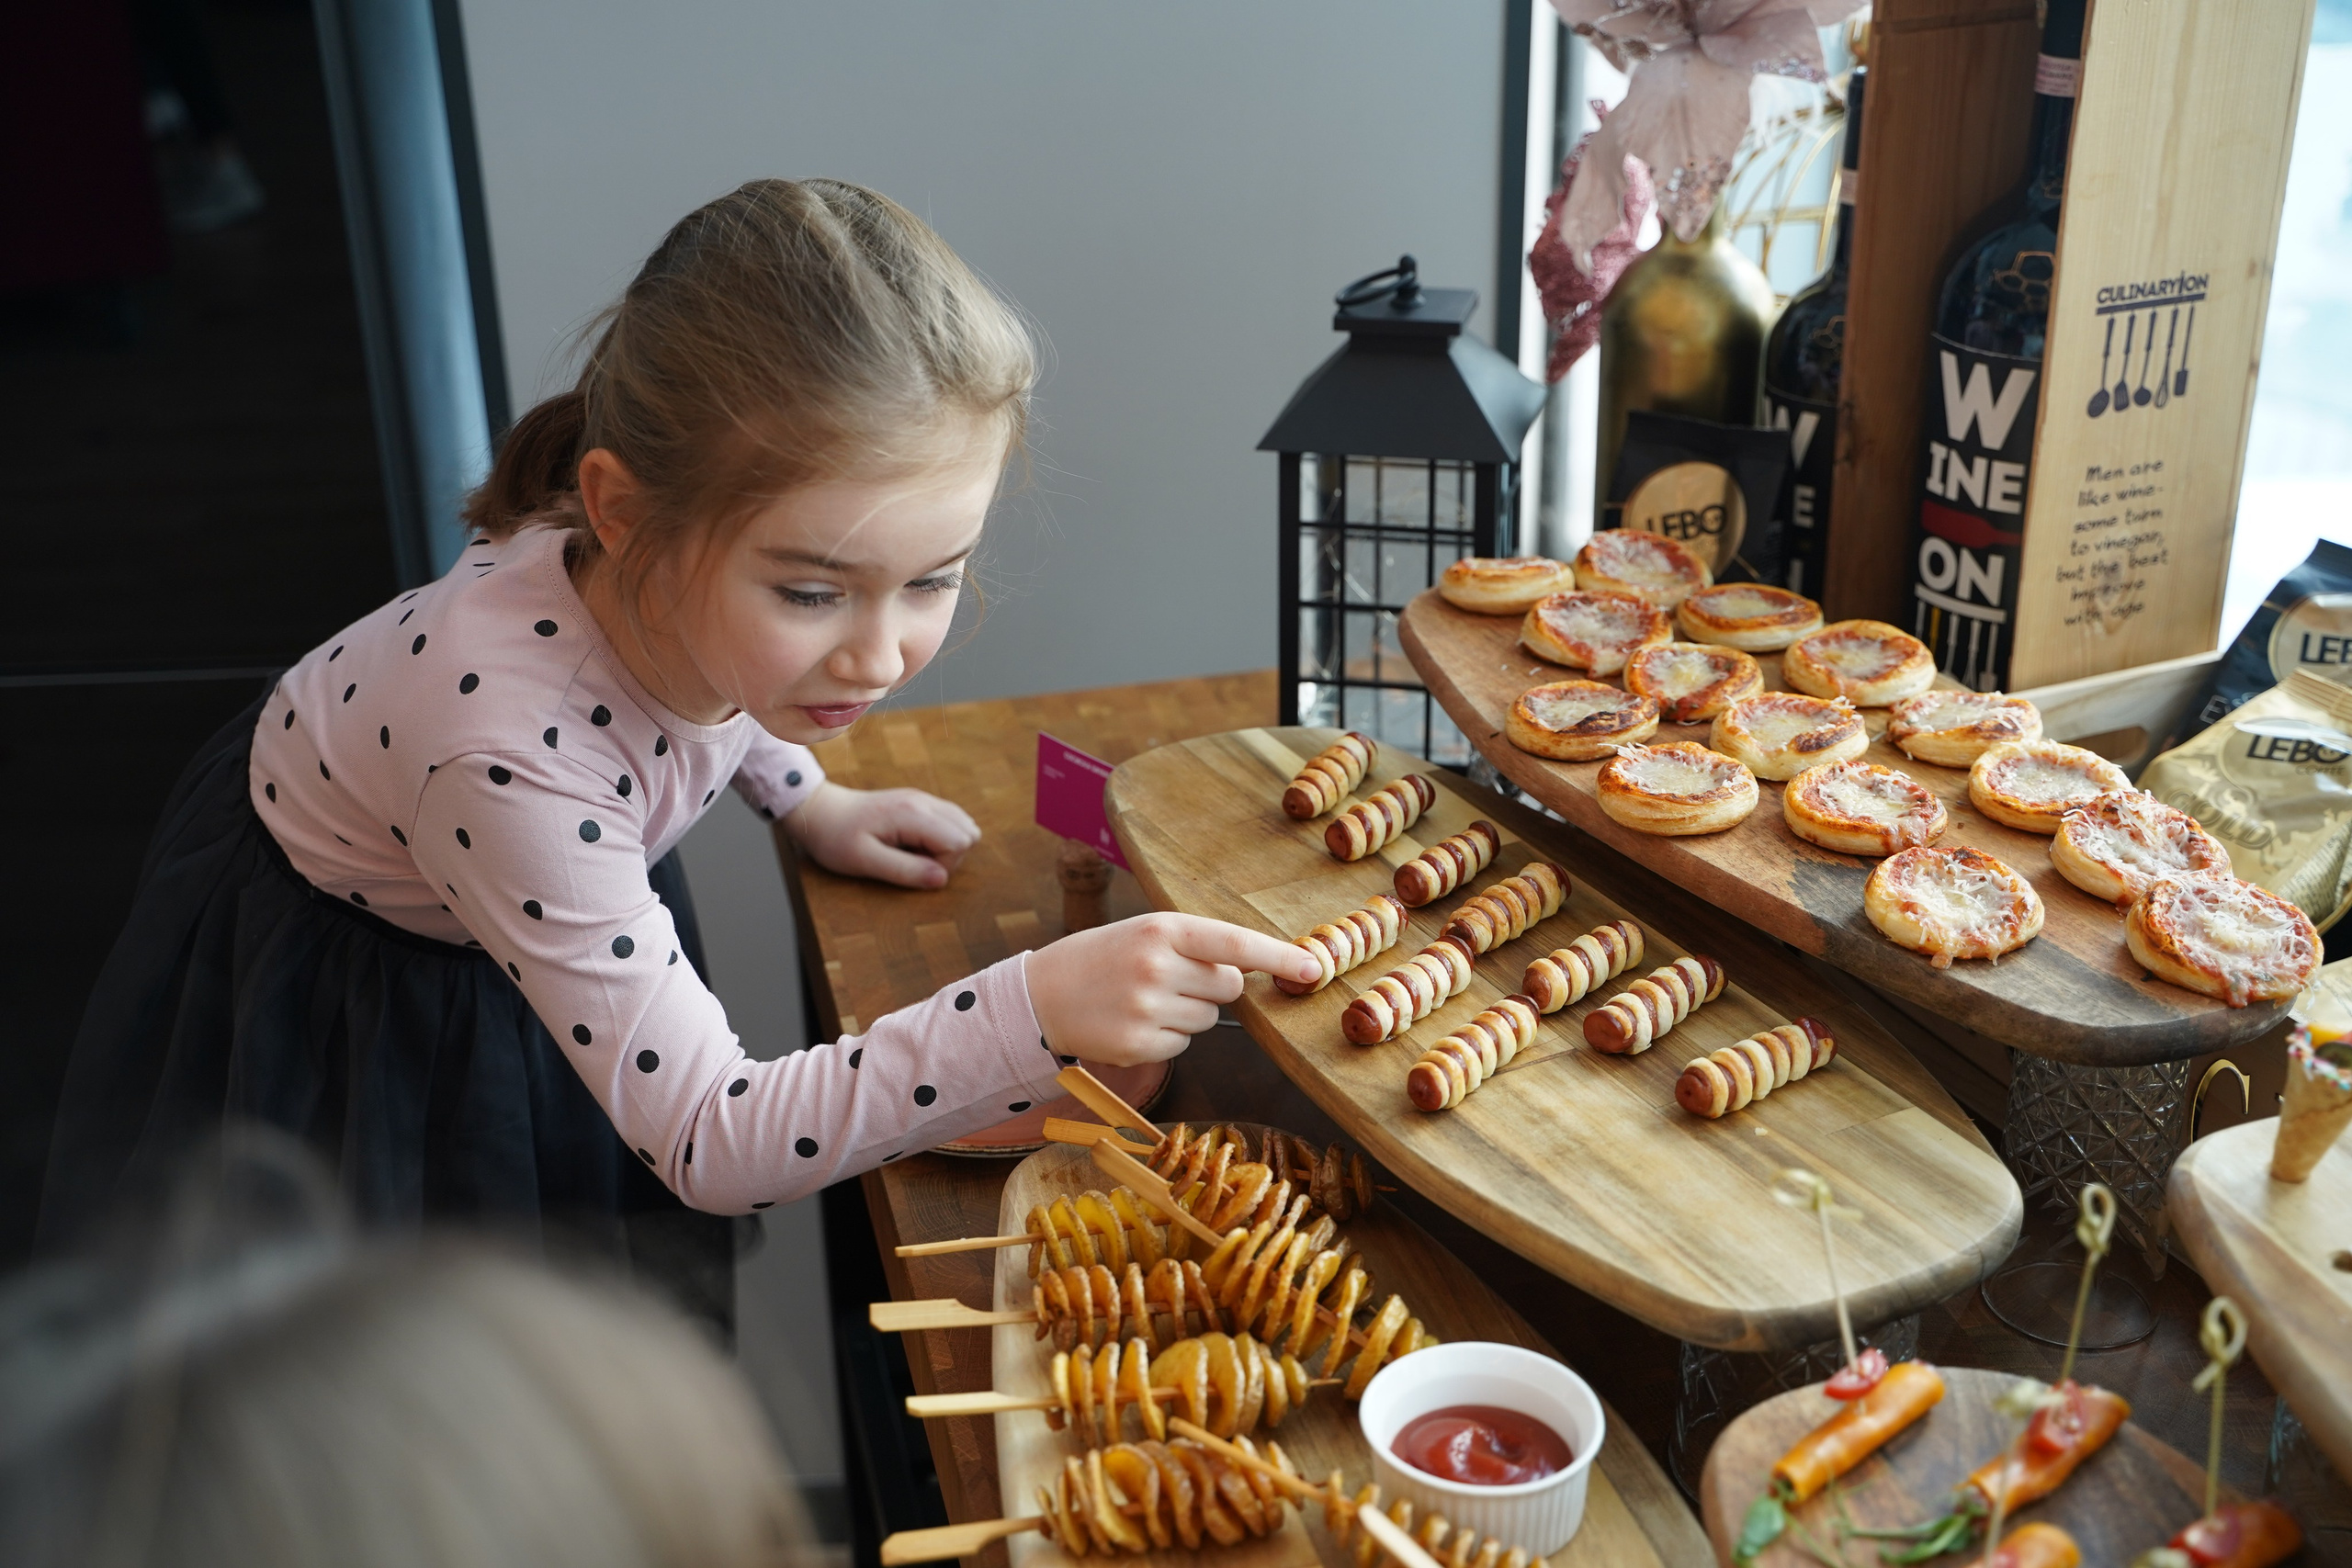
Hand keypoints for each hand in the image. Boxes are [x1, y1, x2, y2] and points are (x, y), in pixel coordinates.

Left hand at [786, 782, 979, 887]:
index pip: (960, 841)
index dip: (942, 864)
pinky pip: (951, 821)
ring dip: (946, 847)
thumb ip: (904, 870)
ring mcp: (923, 799)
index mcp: (912, 813)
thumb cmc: (836, 837)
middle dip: (948, 857)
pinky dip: (940, 838)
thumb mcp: (864, 861)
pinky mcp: (920, 802)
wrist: (820, 811)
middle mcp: (923, 801)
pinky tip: (913, 844)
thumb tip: (941, 879)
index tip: (911, 867)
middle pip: (968, 833)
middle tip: (911, 860)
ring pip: (964, 826)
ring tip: (911, 852)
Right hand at [1025, 913, 1319, 1066]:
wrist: (1039, 996)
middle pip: (1227, 987)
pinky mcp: (1139, 1045)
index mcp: (1161, 930)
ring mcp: (1148, 1010)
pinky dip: (1166, 1037)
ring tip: (1144, 1000)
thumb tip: (1249, 974)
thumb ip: (1194, 946)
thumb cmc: (1100, 958)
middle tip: (1170, 979)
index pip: (1234, 944)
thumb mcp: (1143, 933)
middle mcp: (1157, 968)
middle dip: (1212, 986)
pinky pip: (1183, 1045)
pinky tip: (1133, 1023)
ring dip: (1188, 1013)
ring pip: (1208, 1019)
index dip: (1278, 957)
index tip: (1314, 968)